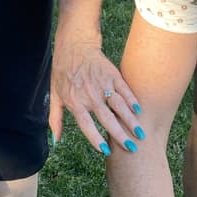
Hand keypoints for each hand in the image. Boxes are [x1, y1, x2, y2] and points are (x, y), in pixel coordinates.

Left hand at [50, 37, 143, 153]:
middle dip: (120, 134)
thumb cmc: (63, 73)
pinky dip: (133, 101)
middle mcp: (90, 95)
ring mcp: (103, 85)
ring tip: (140, 133)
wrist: (74, 46)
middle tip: (132, 148)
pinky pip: (125, 90)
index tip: (106, 150)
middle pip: (107, 118)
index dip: (95, 138)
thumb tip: (56, 140)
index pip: (87, 124)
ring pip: (120, 105)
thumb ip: (55, 119)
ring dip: (131, 120)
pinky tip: (139, 112)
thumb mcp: (55, 95)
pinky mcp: (113, 75)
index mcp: (76, 102)